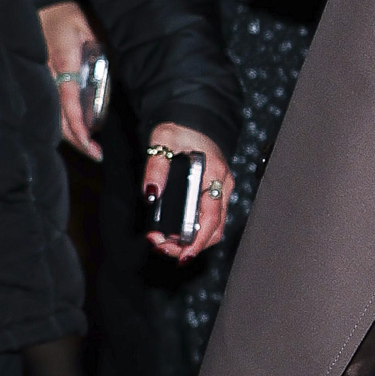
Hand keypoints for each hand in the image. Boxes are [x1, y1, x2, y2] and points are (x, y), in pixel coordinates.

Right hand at [41, 0, 103, 160]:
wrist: (45, 3)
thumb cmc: (69, 15)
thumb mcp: (90, 27)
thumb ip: (102, 49)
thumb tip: (116, 73)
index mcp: (61, 63)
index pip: (68, 101)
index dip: (77, 124)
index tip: (88, 141)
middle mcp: (49, 75)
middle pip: (57, 116)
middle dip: (75, 138)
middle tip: (96, 154)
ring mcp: (43, 79)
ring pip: (53, 114)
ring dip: (70, 134)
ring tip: (90, 148)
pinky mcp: (44, 80)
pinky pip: (53, 105)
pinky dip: (64, 121)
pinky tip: (77, 132)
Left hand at [142, 124, 234, 257]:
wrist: (191, 121)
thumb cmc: (179, 130)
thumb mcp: (162, 142)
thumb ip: (156, 167)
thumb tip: (152, 193)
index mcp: (214, 174)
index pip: (212, 216)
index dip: (198, 240)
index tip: (182, 254)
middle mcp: (222, 186)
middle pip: (214, 229)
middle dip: (189, 246)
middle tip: (162, 248)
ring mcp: (219, 192)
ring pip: (211, 228)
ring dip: (188, 242)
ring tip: (162, 243)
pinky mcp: (212, 195)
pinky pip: (206, 220)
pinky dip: (190, 232)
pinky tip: (170, 234)